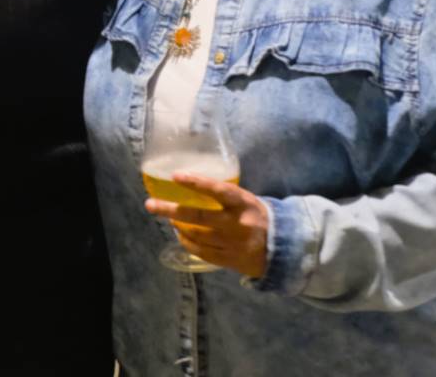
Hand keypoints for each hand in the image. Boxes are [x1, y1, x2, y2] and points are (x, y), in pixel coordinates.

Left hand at [146, 174, 270, 278]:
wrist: (284, 249)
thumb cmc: (258, 217)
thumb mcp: (246, 201)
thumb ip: (224, 196)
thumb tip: (193, 185)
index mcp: (243, 203)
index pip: (218, 190)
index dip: (196, 183)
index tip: (175, 176)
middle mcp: (236, 224)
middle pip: (197, 216)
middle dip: (170, 210)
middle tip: (150, 204)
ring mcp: (232, 244)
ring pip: (195, 235)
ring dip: (178, 226)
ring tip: (169, 219)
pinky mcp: (229, 260)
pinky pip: (201, 251)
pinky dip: (187, 242)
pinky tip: (180, 235)